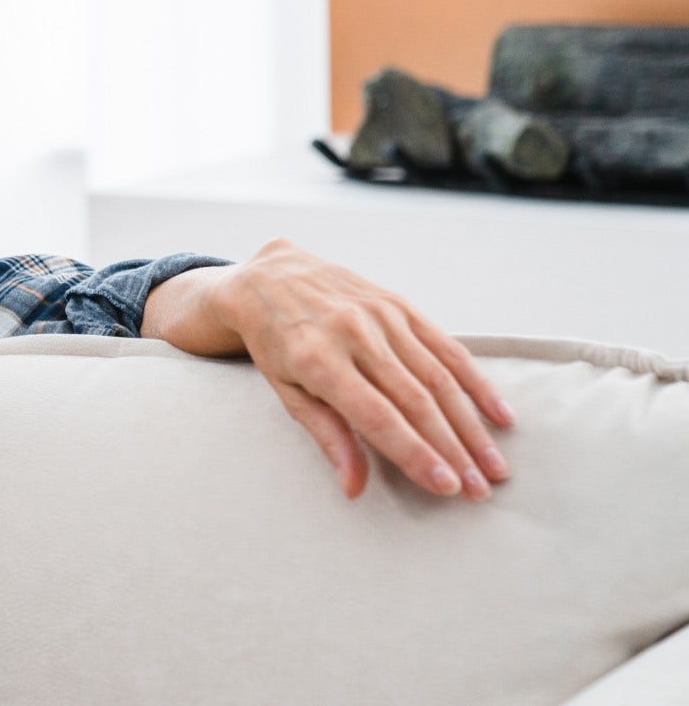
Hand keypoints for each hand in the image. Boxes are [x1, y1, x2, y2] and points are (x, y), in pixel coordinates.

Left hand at [209, 238, 515, 500]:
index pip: (376, 416)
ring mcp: (381, 316)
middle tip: (479, 491)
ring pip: (439, 378)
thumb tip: (354, 488)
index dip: (414, 453)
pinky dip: (476, 382)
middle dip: (452, 451)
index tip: (446, 488)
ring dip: (471, 427)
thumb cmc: (273, 344)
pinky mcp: (400, 305)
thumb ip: (325, 436)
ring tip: (494, 467)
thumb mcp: (285, 391)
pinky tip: (499, 415)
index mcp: (317, 360)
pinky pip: (446, 346)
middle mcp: (354, 335)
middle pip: (415, 401)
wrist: (268, 276)